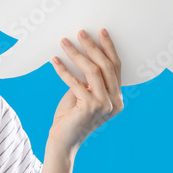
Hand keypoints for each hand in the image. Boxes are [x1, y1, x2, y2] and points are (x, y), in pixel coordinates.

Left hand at [48, 28, 123, 158]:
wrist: (63, 141)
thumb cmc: (71, 116)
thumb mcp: (83, 94)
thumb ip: (88, 79)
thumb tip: (81, 53)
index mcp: (117, 97)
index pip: (115, 67)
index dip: (108, 48)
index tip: (100, 32)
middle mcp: (115, 101)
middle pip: (106, 66)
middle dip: (93, 46)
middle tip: (80, 32)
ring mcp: (104, 105)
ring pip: (92, 71)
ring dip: (76, 54)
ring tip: (64, 42)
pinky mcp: (90, 107)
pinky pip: (75, 82)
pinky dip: (63, 70)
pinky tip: (54, 61)